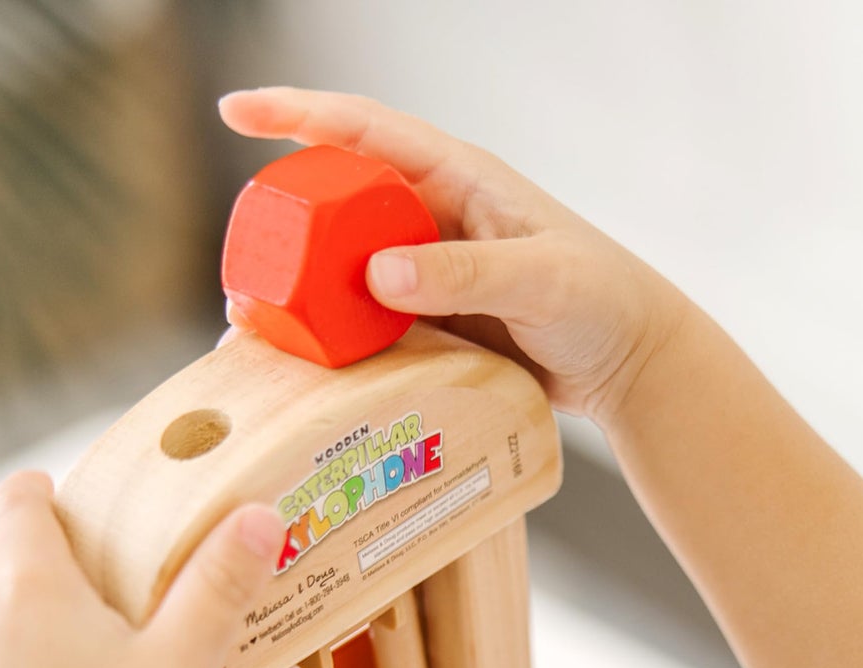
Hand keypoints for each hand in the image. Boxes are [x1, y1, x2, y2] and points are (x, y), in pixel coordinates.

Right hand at [219, 87, 688, 423]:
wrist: (628, 362)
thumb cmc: (601, 301)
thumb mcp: (538, 280)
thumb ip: (464, 274)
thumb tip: (377, 273)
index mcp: (461, 179)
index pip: (366, 131)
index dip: (298, 114)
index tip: (234, 110)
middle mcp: (436, 218)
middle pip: (342, 203)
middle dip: (288, 220)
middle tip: (245, 259)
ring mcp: (432, 271)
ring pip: (349, 267)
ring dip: (306, 288)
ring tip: (260, 318)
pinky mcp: (435, 321)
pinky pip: (371, 319)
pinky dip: (338, 333)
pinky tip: (310, 354)